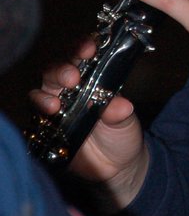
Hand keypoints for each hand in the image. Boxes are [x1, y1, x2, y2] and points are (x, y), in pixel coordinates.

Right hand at [29, 38, 148, 204]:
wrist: (117, 167)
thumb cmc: (121, 136)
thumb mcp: (126, 123)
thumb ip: (121, 113)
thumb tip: (120, 105)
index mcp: (92, 79)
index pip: (82, 56)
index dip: (83, 47)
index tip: (89, 48)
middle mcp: (70, 90)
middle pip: (56, 71)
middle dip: (61, 71)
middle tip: (71, 78)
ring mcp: (56, 109)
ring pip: (41, 93)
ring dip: (44, 96)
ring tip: (55, 104)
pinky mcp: (46, 129)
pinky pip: (34, 119)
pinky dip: (37, 117)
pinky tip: (46, 119)